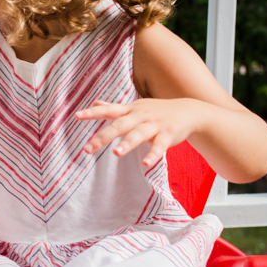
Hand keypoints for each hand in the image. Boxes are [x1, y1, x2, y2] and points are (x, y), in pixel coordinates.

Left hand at [75, 98, 204, 167]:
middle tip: (87, 149)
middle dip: (103, 137)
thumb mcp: (135, 107)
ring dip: (127, 143)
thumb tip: (95, 103)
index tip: (77, 116)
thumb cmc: (156, 111)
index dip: (93, 113)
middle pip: (120, 125)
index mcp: (130, 110)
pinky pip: (160, 145)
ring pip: (139, 134)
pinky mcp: (168, 135)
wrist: (189, 111)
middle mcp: (140, 116)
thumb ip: (114, 108)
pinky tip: (147, 164)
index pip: (109, 110)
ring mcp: (154, 125)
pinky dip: (153, 154)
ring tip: (116, 153)